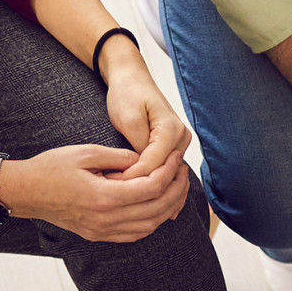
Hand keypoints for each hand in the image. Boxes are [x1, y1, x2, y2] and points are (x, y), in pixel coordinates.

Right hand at [5, 144, 186, 241]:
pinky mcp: (100, 236)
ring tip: (176, 188)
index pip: (152, 187)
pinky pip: (136, 234)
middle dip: (176, 189)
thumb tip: (145, 160)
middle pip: (157, 209)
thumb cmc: (51, 168)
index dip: (169, 172)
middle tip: (183, 172)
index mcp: (105, 197)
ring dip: (169, 207)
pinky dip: (153, 222)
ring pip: (151, 225)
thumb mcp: (86, 153)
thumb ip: (119, 157)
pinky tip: (159, 207)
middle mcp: (107, 219)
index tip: (176, 158)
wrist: (26, 192)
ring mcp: (104, 231)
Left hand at [100, 43, 191, 223]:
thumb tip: (137, 174)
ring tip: (134, 212)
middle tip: (118, 204)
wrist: (133, 78)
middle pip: (165, 176)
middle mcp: (181, 140)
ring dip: (153, 196)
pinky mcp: (172, 150)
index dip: (132, 178)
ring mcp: (180, 146)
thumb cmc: (127, 93)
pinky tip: (152, 210)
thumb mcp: (127, 117)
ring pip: (170, 180)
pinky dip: (160, 192)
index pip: (153, 164)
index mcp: (171, 130)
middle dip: (142, 191)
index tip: (110, 185)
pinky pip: (168, 176)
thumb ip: (135, 146)